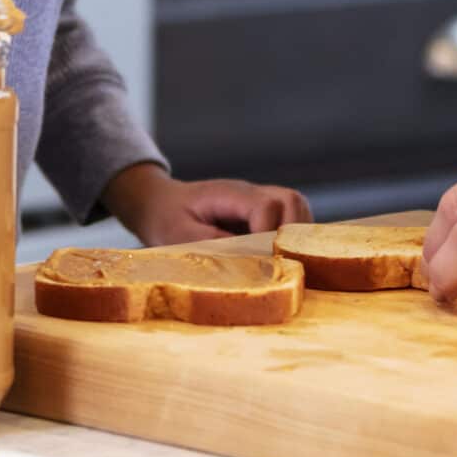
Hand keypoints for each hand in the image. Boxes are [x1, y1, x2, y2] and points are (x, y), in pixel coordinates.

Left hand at [101, 163, 313, 246]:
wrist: (159, 203)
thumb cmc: (166, 219)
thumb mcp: (178, 235)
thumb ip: (212, 245)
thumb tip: (247, 261)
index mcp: (229, 194)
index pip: (265, 206)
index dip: (268, 235)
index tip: (261, 261)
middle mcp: (250, 193)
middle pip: (292, 200)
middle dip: (294, 234)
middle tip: (282, 263)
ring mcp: (259, 201)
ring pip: (297, 208)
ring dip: (297, 236)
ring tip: (284, 263)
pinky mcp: (262, 213)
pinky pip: (290, 220)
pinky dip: (292, 239)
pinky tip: (280, 259)